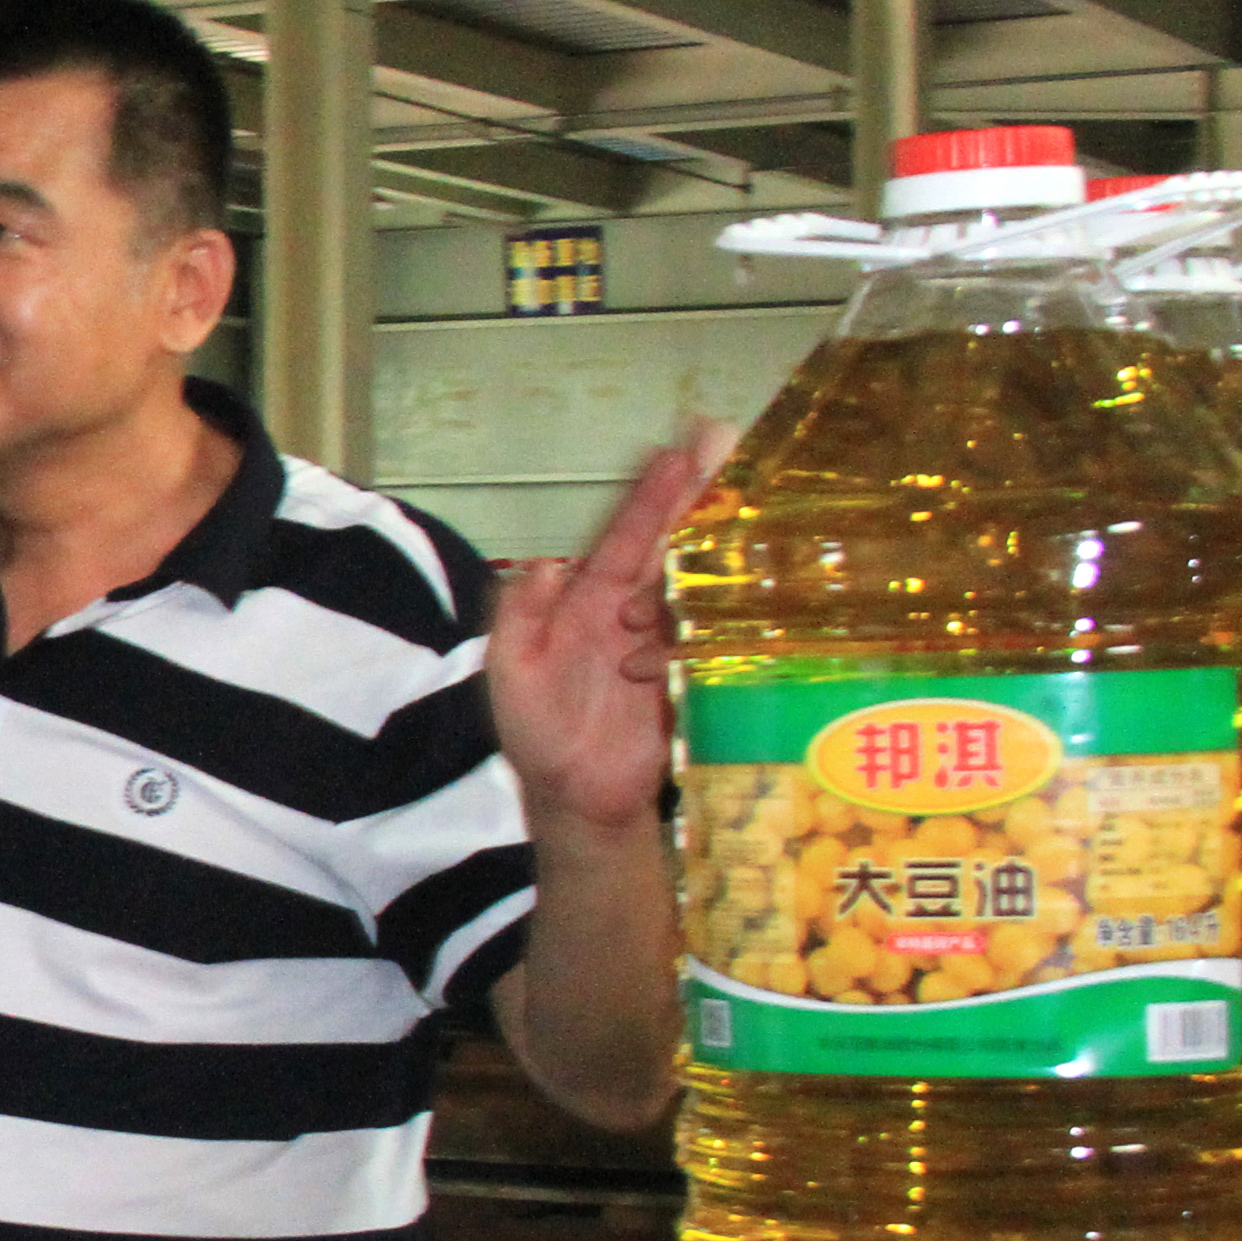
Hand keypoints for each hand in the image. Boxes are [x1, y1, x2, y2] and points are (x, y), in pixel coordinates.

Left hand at [484, 429, 730, 840]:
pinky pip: (714, 641)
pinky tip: (703, 633)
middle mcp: (631, 610)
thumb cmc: (538, 732)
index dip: (652, 497)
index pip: (624, 538)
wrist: (575, 799)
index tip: (680, 453)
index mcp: (588, 600)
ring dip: (705, 568)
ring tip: (708, 555)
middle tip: (729, 441)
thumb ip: (519, 619)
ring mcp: (666, 642)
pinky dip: (712, 632)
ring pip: (696, 586)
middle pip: (672, 542)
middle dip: (698, 494)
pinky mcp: (694, 678)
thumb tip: (547, 563)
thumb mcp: (512, 673)